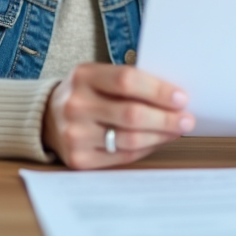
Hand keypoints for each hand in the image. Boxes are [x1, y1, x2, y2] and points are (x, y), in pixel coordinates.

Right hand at [43, 63, 194, 168]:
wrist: (48, 118)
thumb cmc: (86, 93)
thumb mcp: (99, 76)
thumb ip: (130, 83)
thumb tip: (174, 98)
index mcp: (83, 76)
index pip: (127, 81)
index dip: (158, 90)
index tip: (181, 97)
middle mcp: (76, 105)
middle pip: (131, 114)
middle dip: (165, 118)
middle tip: (187, 119)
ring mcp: (75, 135)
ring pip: (130, 139)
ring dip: (160, 136)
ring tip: (177, 130)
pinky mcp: (79, 160)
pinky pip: (122, 157)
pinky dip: (146, 149)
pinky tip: (157, 141)